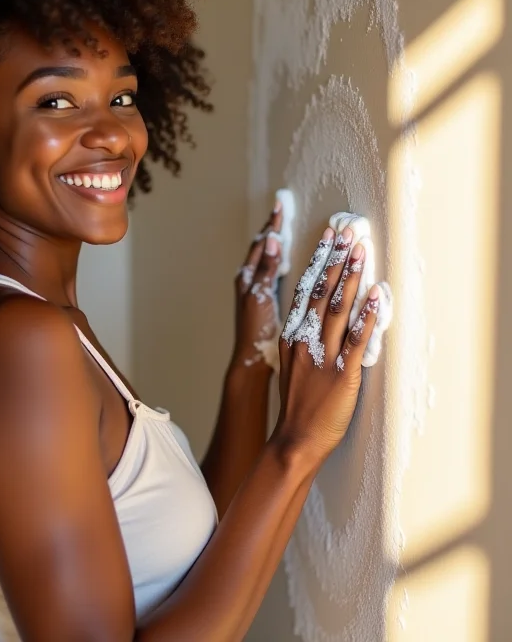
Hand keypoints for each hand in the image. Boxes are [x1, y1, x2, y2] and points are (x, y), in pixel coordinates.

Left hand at [230, 201, 283, 373]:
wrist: (251, 357)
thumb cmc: (254, 329)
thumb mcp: (261, 296)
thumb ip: (266, 269)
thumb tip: (272, 239)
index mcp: (247, 276)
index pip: (261, 243)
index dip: (271, 225)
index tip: (280, 205)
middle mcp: (248, 280)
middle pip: (261, 246)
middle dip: (271, 228)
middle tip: (281, 210)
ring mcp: (253, 289)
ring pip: (264, 258)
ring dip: (272, 242)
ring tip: (281, 227)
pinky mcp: (260, 298)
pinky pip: (268, 270)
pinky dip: (275, 258)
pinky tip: (282, 259)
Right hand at [272, 225, 381, 464]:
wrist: (295, 438)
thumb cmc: (298, 403)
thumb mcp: (292, 363)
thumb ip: (304, 337)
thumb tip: (321, 313)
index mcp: (293, 335)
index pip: (306, 289)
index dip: (319, 260)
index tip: (329, 236)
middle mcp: (305, 339)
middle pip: (320, 291)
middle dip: (335, 258)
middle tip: (347, 231)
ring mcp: (323, 355)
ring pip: (337, 309)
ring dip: (350, 278)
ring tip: (360, 251)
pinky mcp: (342, 373)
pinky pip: (357, 340)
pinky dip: (367, 316)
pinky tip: (375, 295)